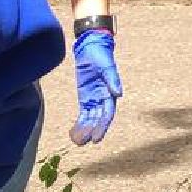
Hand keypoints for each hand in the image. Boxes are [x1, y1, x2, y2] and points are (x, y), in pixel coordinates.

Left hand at [69, 28, 123, 144]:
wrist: (91, 48)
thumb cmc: (100, 55)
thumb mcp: (106, 65)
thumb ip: (112, 79)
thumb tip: (118, 94)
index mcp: (110, 92)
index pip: (107, 113)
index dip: (102, 126)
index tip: (96, 138)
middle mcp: (103, 98)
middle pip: (98, 119)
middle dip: (92, 131)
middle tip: (84, 143)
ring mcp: (94, 99)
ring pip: (90, 119)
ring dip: (85, 130)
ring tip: (77, 141)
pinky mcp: (85, 98)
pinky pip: (83, 114)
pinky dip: (79, 124)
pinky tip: (73, 133)